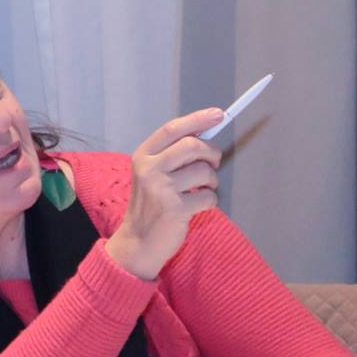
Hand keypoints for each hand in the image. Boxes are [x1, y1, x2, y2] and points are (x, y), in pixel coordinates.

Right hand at [106, 110, 223, 279]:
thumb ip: (172, 155)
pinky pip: (209, 196)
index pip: (172, 129)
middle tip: (212, 163)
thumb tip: (205, 135)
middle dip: (211, 153)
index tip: (218, 114)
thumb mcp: (152, 174)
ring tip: (201, 190)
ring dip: (212, 181)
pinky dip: (210, 202)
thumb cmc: (151, 204)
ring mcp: (160, 188)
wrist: (138, 241)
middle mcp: (149, 169)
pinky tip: (196, 207)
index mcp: (143, 156)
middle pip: (192, 145)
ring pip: (204, 171)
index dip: (197, 119)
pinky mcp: (175, 209)